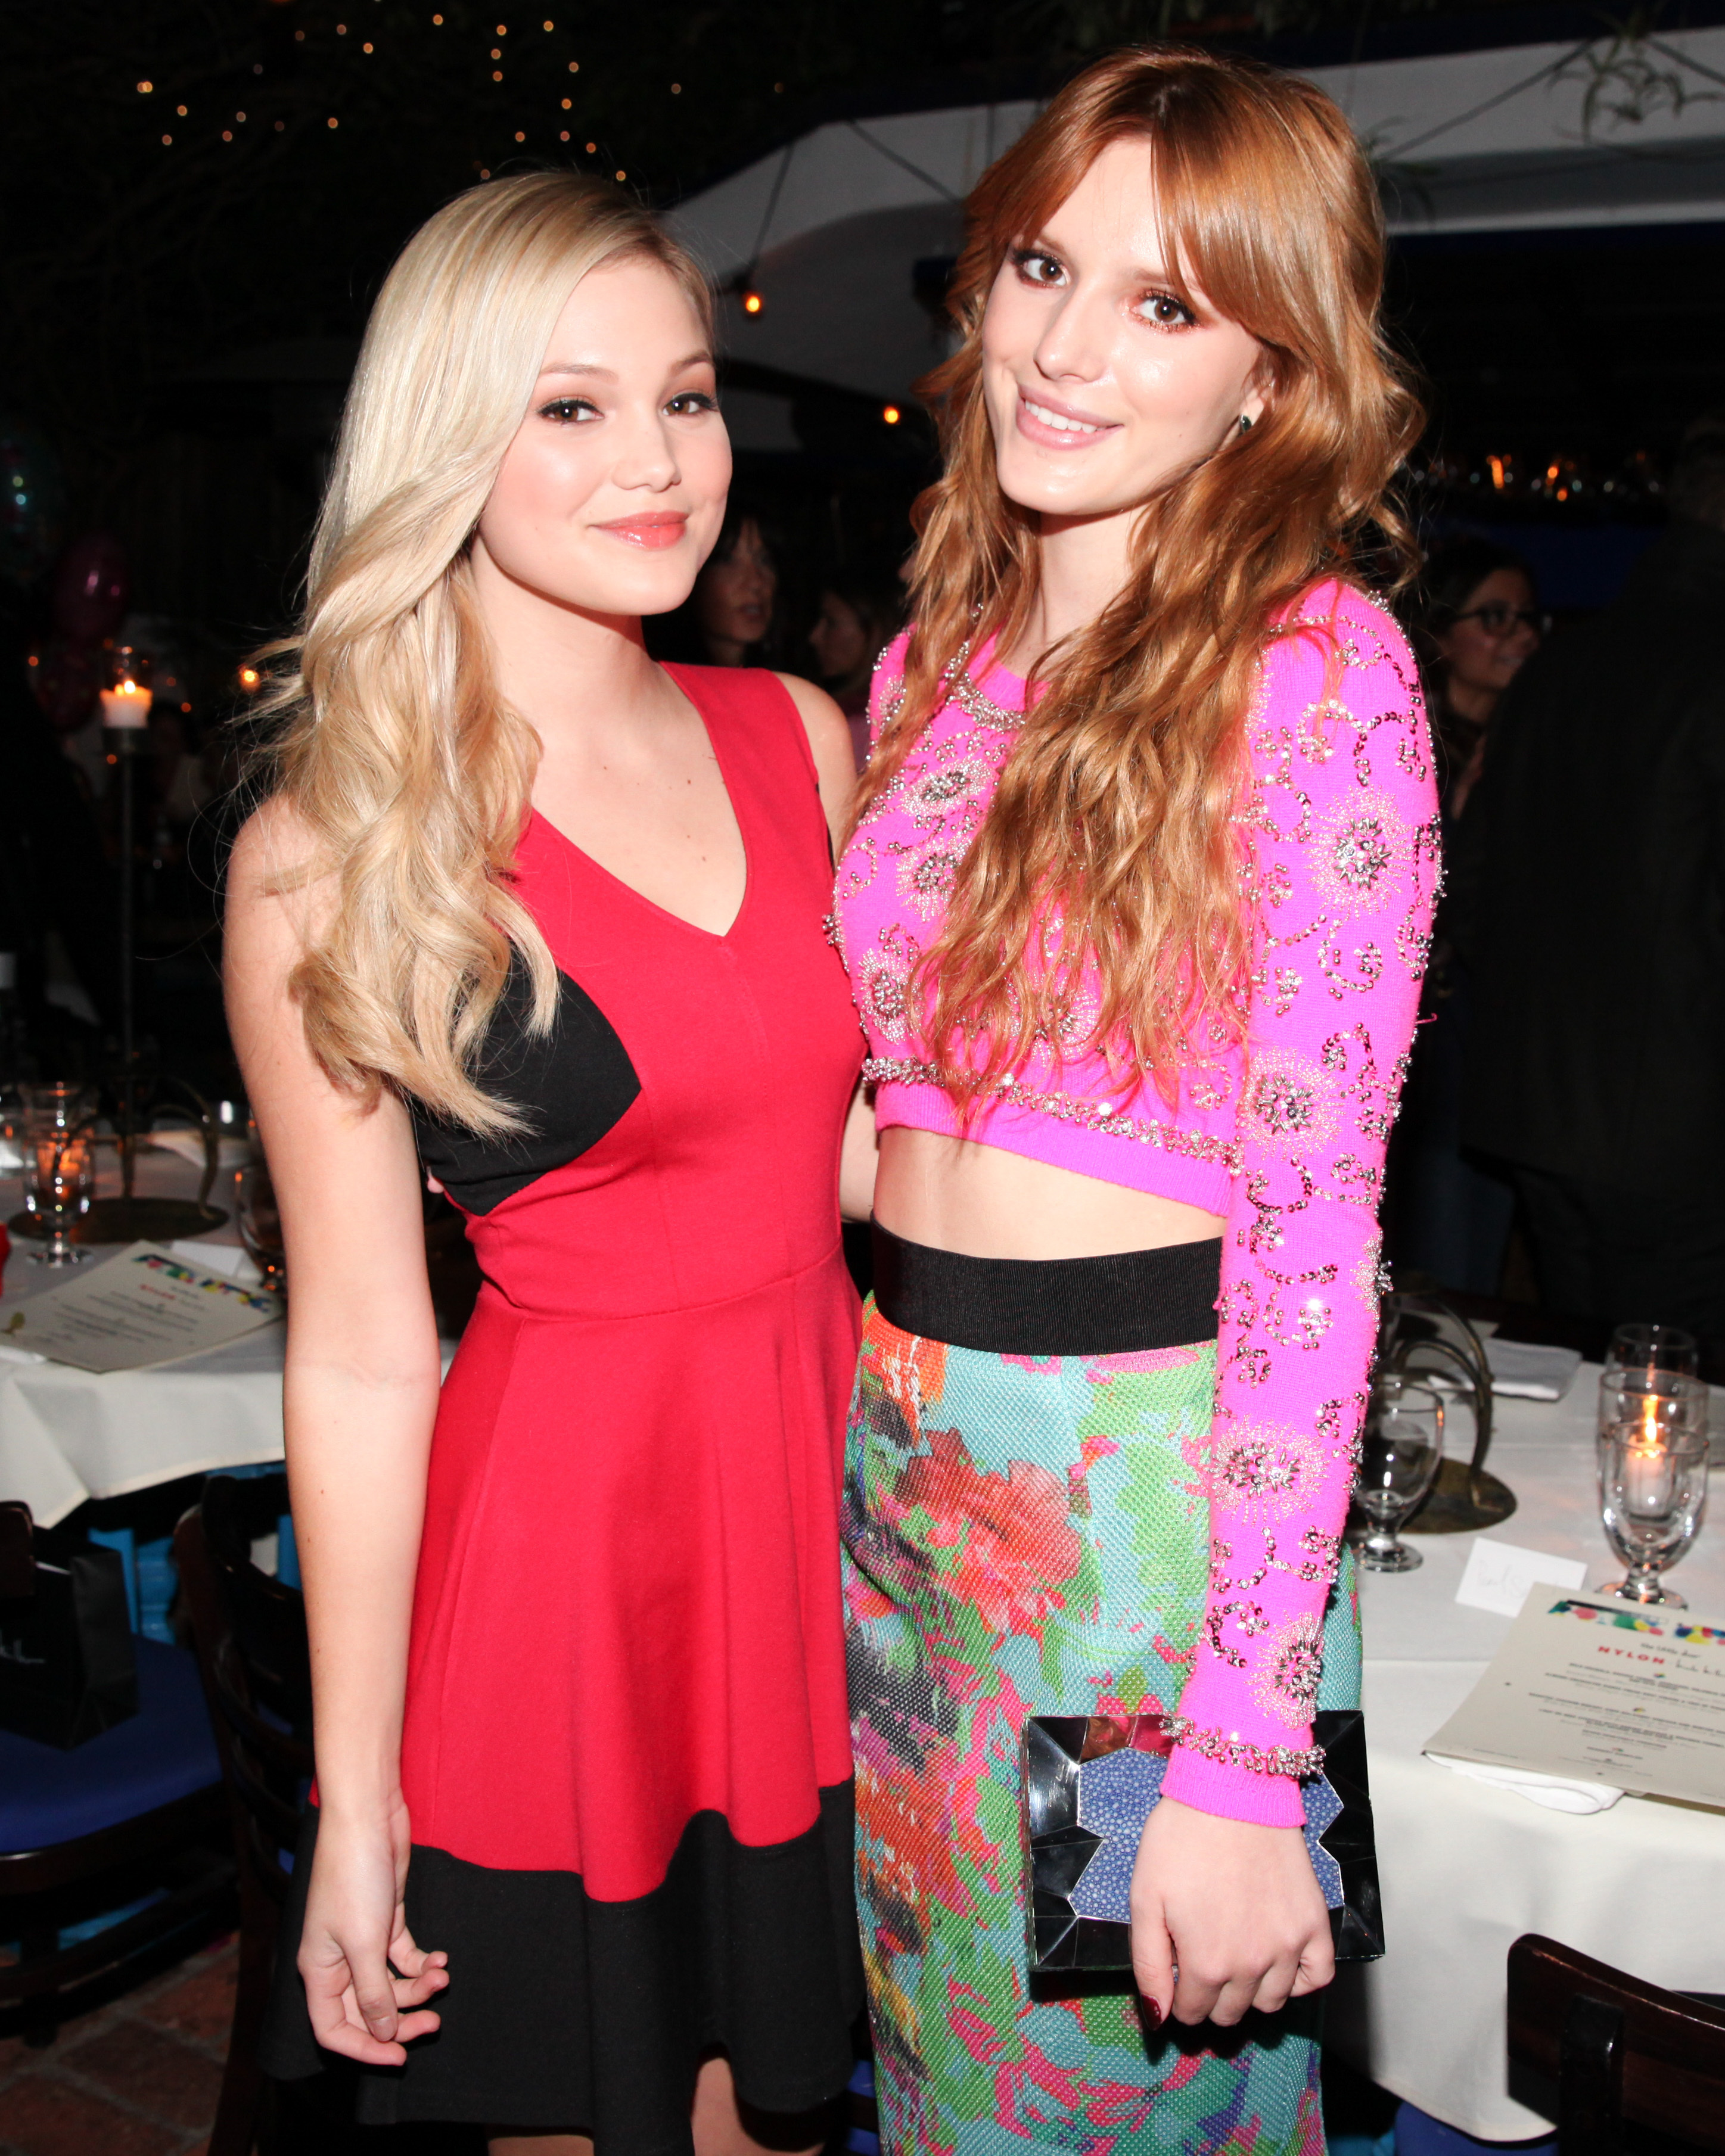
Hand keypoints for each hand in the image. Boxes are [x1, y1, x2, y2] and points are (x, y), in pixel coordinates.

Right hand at [299, 1793, 447, 2064]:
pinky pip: (403, 1956)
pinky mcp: (385, 1919)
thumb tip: (384, 2033)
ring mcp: (362, 1939)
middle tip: (434, 2022)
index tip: (399, 2057)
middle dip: (402, 2019)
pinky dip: (422, 1962)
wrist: (367, 1818)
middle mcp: (338, 1960)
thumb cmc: (353, 1875)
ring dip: (418, 1987)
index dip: (365, 2048)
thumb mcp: (363, 1943)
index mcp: (319, 1971)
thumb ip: (373, 1993)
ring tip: (443, 1976)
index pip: (334, 2029)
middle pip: (367, 2010)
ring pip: (390, 1983)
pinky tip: (441, 1959)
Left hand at [1128, 1795, 1332, 2028]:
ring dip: (1249, 1991)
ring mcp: (1288, 1947)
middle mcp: (1252, 1966)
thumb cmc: (1181, 1838)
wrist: (1232, 1791)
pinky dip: (1298, 1980)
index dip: (1177, 1995)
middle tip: (1201, 1958)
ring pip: (1270, 2002)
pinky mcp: (1314, 1925)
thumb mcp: (1145, 1899)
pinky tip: (1278, 1960)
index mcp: (1206, 1963)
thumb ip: (1149, 1965)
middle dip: (1209, 1996)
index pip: (1190, 2011)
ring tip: (1235, 1956)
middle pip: (1229, 2012)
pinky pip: (1316, 1978)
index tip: (1176, 1969)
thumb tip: (1159, 2017)